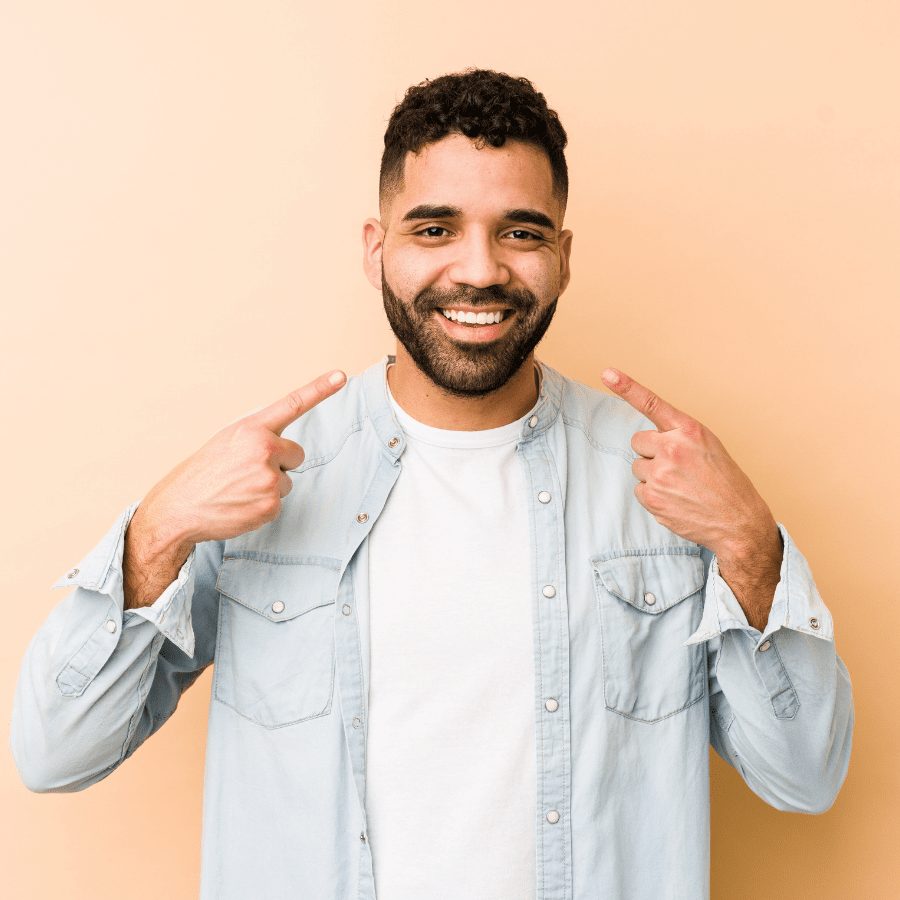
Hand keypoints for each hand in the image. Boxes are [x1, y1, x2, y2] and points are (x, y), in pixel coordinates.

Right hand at [134, 370, 346, 547]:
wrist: (180, 507)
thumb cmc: (204, 472)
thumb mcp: (228, 440)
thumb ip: (258, 435)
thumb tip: (283, 444)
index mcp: (252, 428)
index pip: (292, 404)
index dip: (320, 389)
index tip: (341, 375)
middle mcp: (264, 449)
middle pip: (296, 454)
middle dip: (280, 462)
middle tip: (247, 471)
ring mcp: (269, 479)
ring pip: (287, 481)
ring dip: (269, 486)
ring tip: (239, 489)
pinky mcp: (271, 505)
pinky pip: (279, 503)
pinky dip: (263, 506)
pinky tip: (240, 504)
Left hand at [600, 368, 781, 626]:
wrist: (739, 521)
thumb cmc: (725, 482)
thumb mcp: (709, 446)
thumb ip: (681, 436)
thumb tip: (651, 438)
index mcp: (690, 430)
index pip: (652, 404)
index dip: (626, 386)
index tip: (607, 373)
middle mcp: (673, 448)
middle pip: (638, 442)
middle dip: (651, 453)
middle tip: (677, 467)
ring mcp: (661, 473)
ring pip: (638, 467)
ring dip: (653, 476)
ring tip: (681, 486)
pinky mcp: (653, 497)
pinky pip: (639, 490)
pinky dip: (653, 496)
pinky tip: (676, 500)